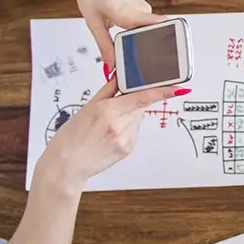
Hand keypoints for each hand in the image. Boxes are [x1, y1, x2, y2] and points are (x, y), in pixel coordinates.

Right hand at [37, 78, 174, 189]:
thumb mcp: (86, 108)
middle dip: (131, 103)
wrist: (66, 166)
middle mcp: (118, 125)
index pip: (141, 97)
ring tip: (106, 126)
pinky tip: (110, 135)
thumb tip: (120, 77)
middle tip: (113, 107)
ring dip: (128, 117)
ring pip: (137, 119)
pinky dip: (126, 130)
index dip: (161, 92)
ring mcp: (125, 140)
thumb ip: (107, 91)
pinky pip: (134, 132)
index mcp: (107, 111)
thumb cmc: (71, 137)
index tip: (177, 88)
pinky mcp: (127, 150)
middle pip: (139, 106)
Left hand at [66, 0, 161, 71]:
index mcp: (126, 11)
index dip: (161, 39)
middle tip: (127, 58)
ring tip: (121, 35)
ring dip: (137, 38)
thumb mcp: (93, 22)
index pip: (155, 24)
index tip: (161, 54)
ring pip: (146, 30)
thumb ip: (104, 46)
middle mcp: (141, 8)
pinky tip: (124, 26)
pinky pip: (144, 24)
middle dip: (141, 48)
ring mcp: (144, 6)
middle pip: (151, 35)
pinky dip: (136, 29)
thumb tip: (111, 65)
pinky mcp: (144, 6)